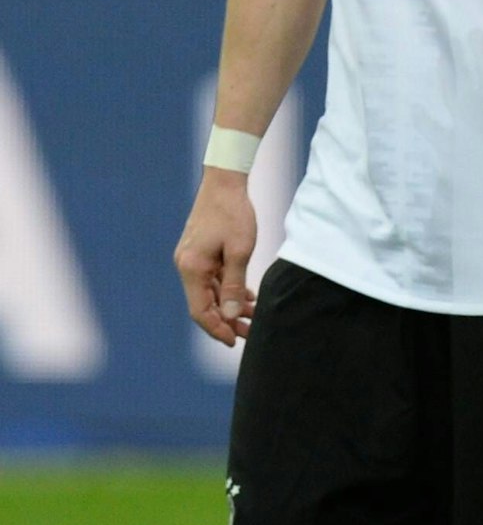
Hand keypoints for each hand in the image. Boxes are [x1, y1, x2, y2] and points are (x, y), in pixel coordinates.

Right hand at [174, 170, 256, 346]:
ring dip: (229, 306)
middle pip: (204, 304)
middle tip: (249, 333)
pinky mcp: (200, 253)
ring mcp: (192, 259)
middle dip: (226, 321)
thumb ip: (234, 284)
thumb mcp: (240, 250)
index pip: (200, 311)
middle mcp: (186, 266)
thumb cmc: (234, 213)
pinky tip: (246, 297)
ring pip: (210, 292)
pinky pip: (212, 279)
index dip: (217, 329)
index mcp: (192, 268)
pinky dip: (227, 290)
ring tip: (252, 317)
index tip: (233, 342)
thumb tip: (230, 315)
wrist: (224, 182)